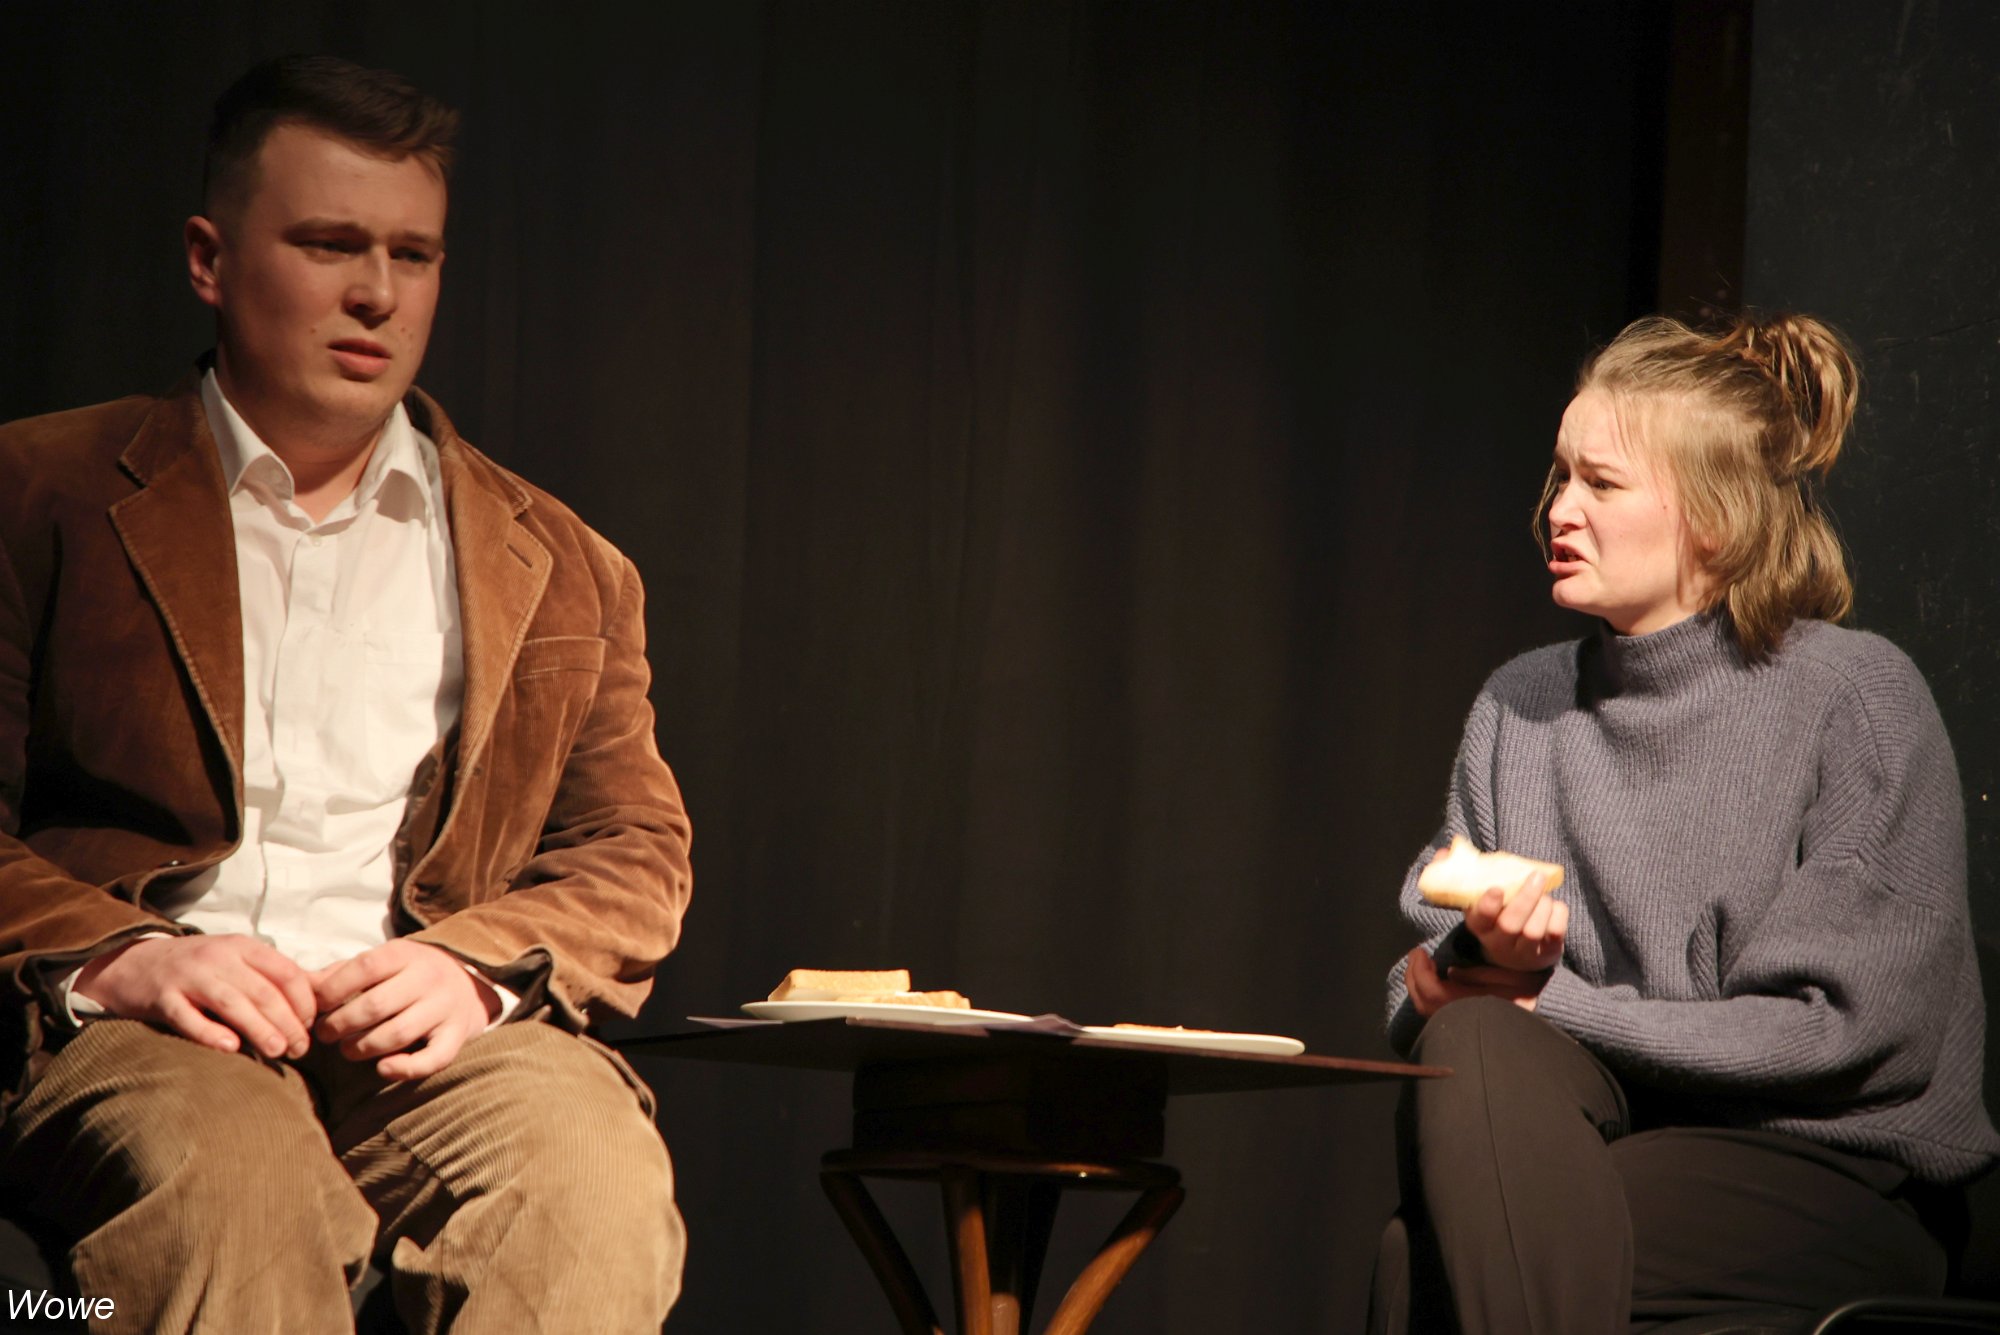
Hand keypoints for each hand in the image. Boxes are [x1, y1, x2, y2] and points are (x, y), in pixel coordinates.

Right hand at [73, 934, 315, 1058]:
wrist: (133, 964)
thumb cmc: (199, 969)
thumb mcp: (238, 962)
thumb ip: (275, 976)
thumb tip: (324, 994)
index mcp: (243, 948)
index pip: (287, 973)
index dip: (305, 1002)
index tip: (311, 1026)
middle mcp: (219, 958)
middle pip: (264, 992)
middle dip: (288, 1022)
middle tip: (300, 1049)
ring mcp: (189, 977)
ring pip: (232, 1003)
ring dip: (259, 1029)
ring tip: (278, 1052)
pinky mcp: (162, 998)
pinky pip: (188, 1017)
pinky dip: (210, 1033)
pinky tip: (231, 1048)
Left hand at [310, 940, 501, 1079]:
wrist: (469, 981)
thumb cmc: (409, 974)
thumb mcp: (381, 963)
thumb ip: (340, 974)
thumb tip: (296, 984)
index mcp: (405, 954)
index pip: (364, 968)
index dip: (332, 991)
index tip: (315, 1008)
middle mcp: (428, 978)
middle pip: (375, 1005)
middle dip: (339, 1025)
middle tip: (324, 1034)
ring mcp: (444, 1007)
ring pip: (398, 1034)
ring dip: (362, 1048)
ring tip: (347, 1050)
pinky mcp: (457, 1035)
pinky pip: (433, 1058)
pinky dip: (405, 1068)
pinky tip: (383, 1068)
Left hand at [1404, 947, 1548, 1016]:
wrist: (1544, 1021)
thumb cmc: (1529, 998)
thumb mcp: (1508, 979)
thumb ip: (1477, 975)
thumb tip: (1450, 972)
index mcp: (1467, 1005)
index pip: (1431, 989)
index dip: (1420, 970)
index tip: (1421, 951)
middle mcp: (1457, 1019)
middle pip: (1422, 1000)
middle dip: (1414, 975)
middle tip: (1418, 956)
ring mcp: (1457, 1026)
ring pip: (1425, 1008)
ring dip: (1418, 985)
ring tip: (1424, 966)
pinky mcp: (1460, 1028)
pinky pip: (1433, 1013)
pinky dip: (1426, 996)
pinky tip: (1434, 983)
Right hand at [1465, 869, 1566, 972]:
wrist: (1517, 952)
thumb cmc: (1502, 915)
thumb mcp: (1489, 903)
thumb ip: (1487, 883)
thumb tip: (1473, 852)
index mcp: (1480, 927)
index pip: (1480, 919)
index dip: (1488, 905)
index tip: (1497, 888)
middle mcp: (1498, 943)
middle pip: (1510, 925)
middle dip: (1526, 898)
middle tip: (1537, 876)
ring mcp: (1523, 953)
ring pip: (1533, 931)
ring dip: (1543, 906)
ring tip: (1544, 895)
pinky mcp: (1546, 954)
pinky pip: (1555, 933)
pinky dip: (1558, 914)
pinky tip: (1554, 906)